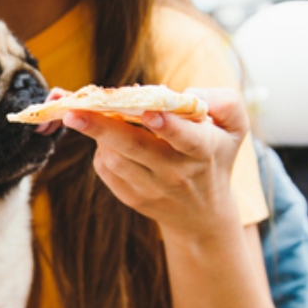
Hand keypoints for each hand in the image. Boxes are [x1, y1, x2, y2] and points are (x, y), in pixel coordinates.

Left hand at [60, 87, 248, 235]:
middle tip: (73, 111)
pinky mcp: (133, 198)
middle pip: (135, 148)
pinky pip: (107, 172)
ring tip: (85, 115)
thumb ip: (222, 102)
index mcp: (203, 151)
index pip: (186, 139)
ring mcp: (153, 189)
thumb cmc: (216, 155)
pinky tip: (104, 139)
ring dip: (97, 135)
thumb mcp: (234, 127)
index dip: (168, 125)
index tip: (148, 111)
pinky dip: (100, 152)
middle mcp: (177, 173)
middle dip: (102, 127)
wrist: (203, 213)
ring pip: (115, 159)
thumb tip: (186, 94)